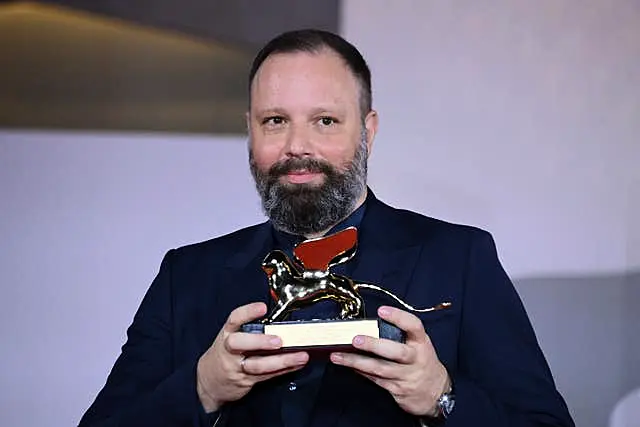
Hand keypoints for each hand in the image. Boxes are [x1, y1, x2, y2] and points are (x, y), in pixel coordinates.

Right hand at [196, 302, 308, 412]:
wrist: (208, 382)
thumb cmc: (225, 355)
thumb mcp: (230, 338)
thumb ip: (248, 330)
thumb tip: (277, 323)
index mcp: (226, 334)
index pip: (234, 320)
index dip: (247, 312)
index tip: (262, 307)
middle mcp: (229, 350)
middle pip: (239, 343)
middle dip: (259, 341)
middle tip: (278, 340)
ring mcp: (236, 367)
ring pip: (258, 365)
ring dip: (282, 361)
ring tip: (300, 356)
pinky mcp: (246, 381)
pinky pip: (267, 375)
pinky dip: (284, 370)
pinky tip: (296, 364)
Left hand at [329, 306, 449, 416]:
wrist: (436, 393)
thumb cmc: (422, 362)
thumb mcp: (419, 345)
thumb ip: (401, 335)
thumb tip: (372, 325)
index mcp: (421, 343)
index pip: (414, 326)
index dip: (398, 317)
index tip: (382, 310)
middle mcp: (415, 359)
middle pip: (396, 352)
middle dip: (374, 345)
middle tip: (355, 339)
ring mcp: (406, 376)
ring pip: (379, 368)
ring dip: (356, 362)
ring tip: (337, 356)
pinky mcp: (397, 390)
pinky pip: (375, 379)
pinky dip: (360, 371)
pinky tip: (348, 365)